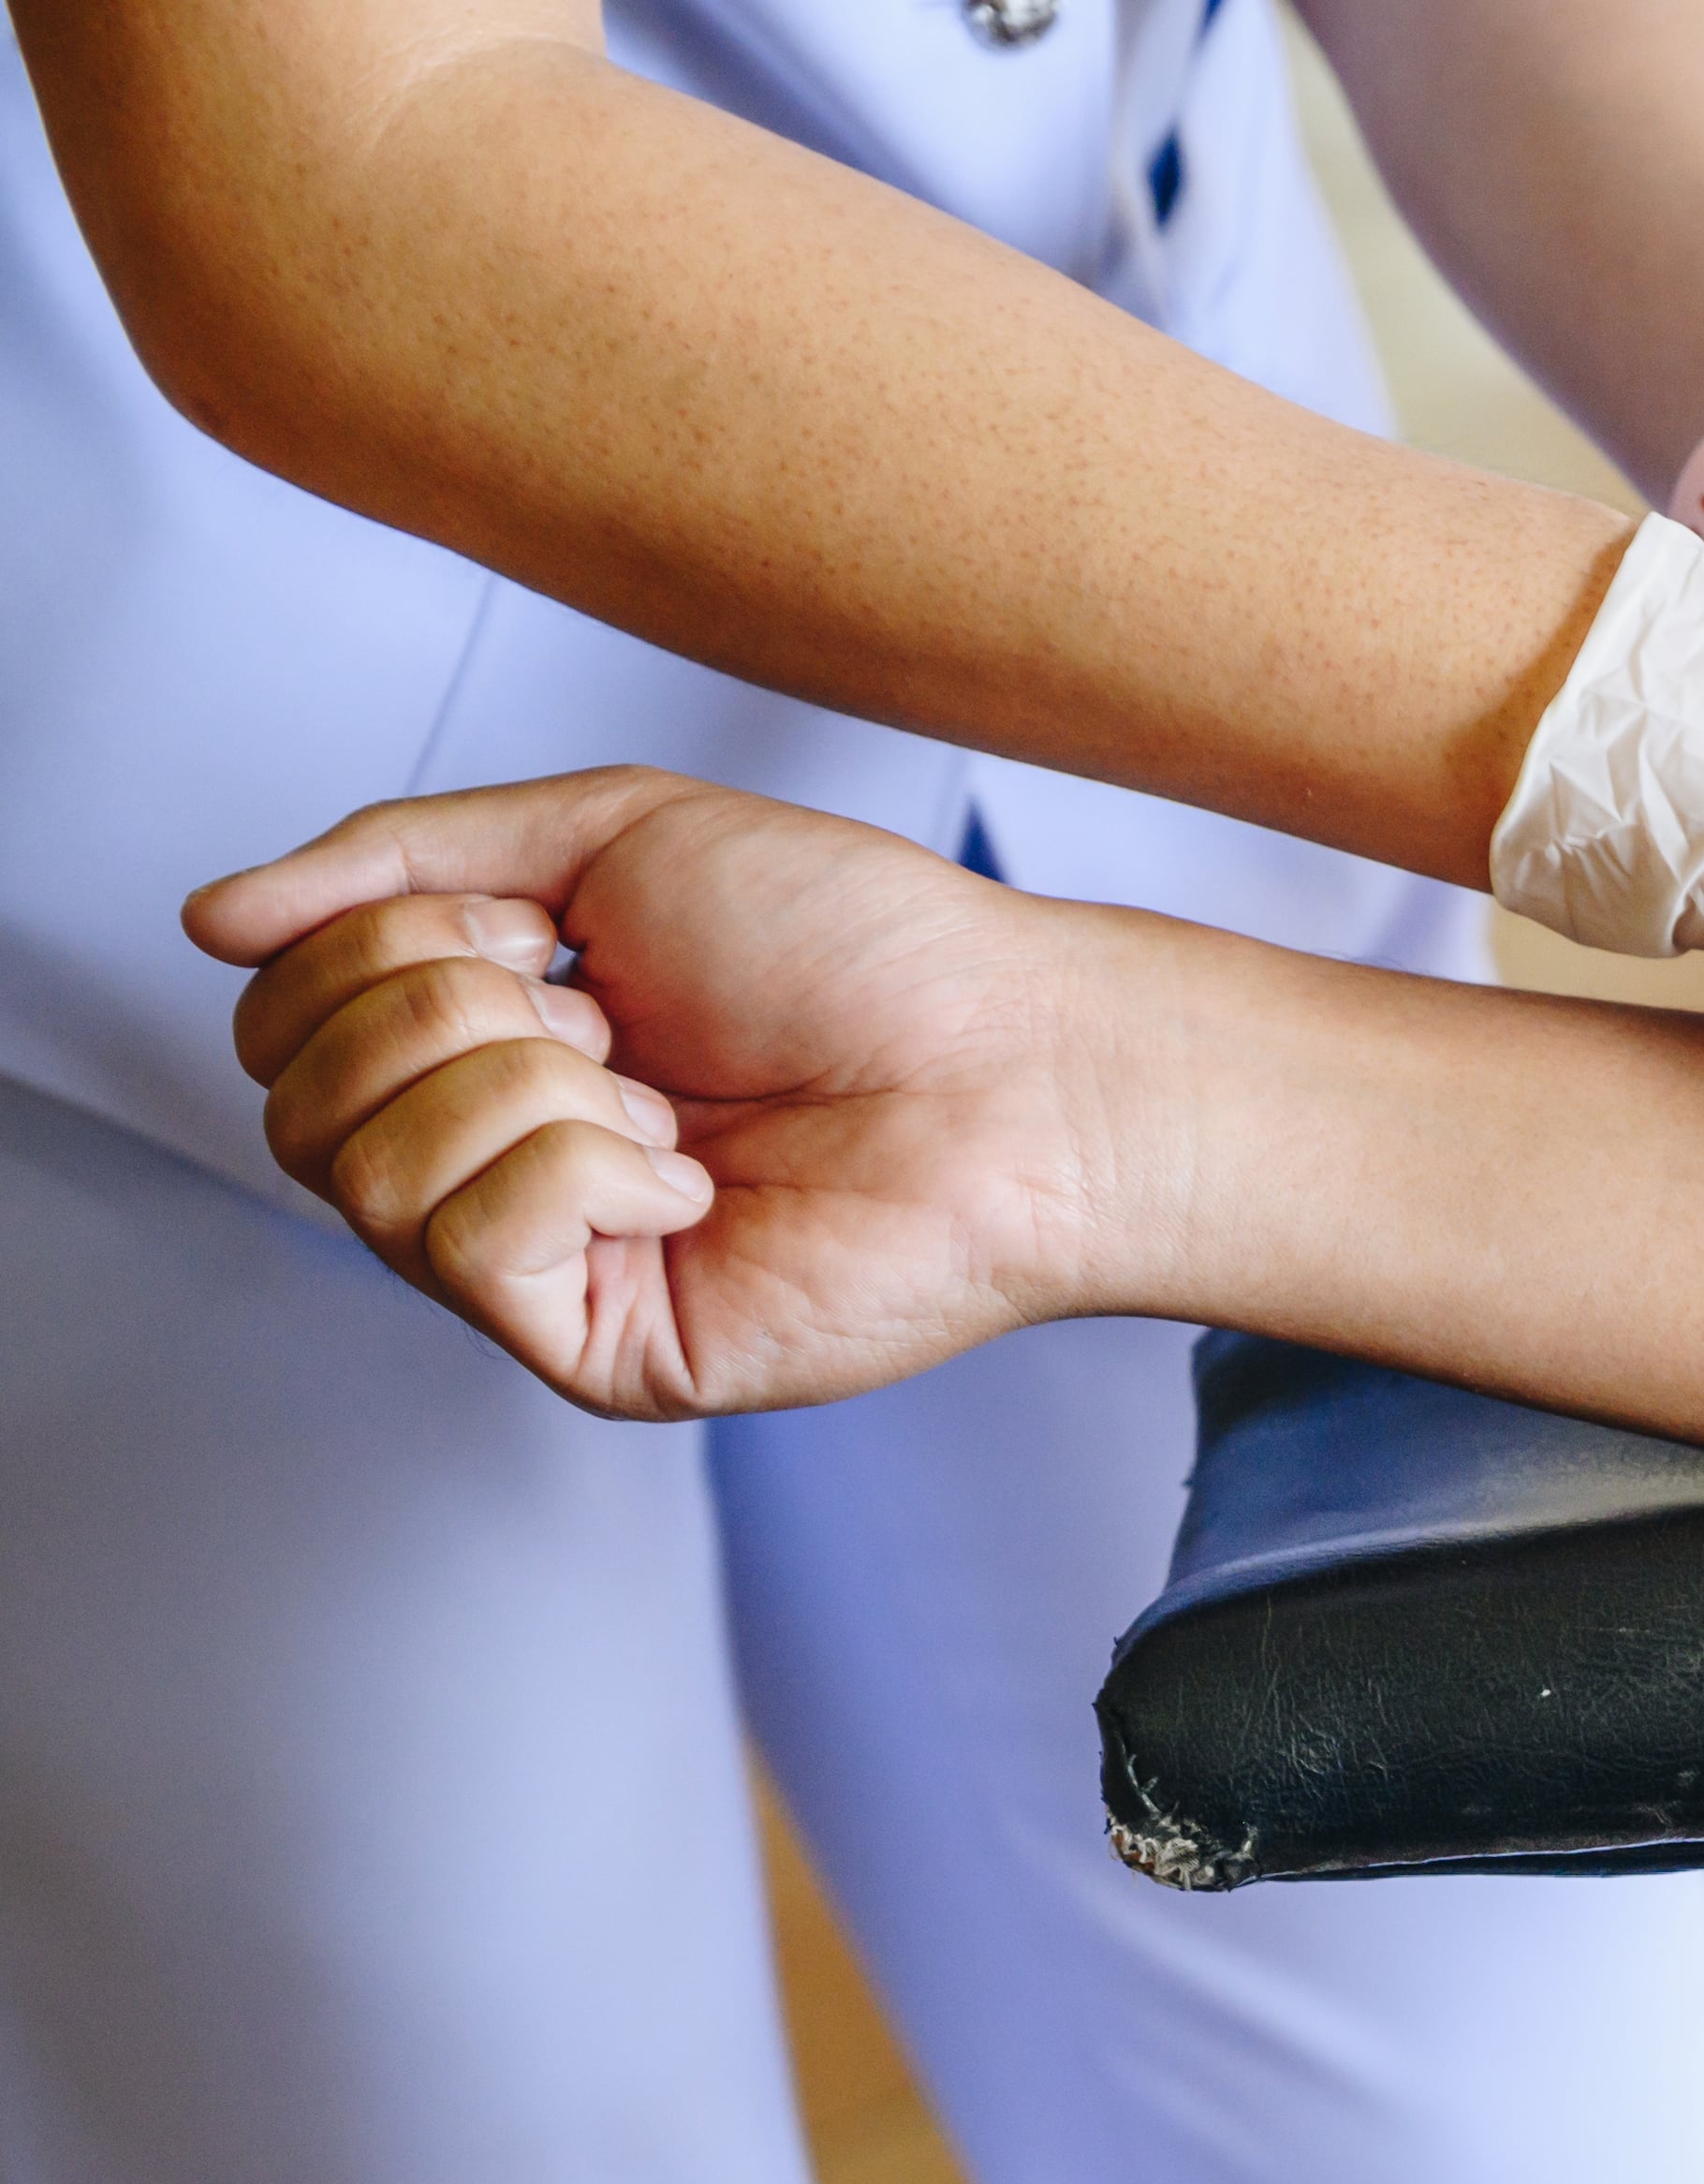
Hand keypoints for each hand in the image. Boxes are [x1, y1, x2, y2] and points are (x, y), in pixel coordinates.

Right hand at [181, 772, 1129, 1418]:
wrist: (1010, 1057)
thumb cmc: (860, 949)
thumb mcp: (607, 832)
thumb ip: (401, 857)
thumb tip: (214, 918)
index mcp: (485, 1045)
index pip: (283, 1011)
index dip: (387, 940)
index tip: (546, 928)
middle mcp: (491, 1161)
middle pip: (294, 1094)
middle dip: (449, 1005)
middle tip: (608, 1010)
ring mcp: (539, 1270)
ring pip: (360, 1171)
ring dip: (525, 1084)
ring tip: (660, 1096)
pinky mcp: (594, 1351)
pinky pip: (467, 1244)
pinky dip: (579, 1170)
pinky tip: (690, 1177)